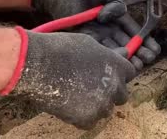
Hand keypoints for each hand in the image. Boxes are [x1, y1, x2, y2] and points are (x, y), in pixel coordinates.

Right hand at [7, 27, 135, 128]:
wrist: (36, 64)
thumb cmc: (61, 49)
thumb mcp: (89, 44)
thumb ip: (109, 54)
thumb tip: (123, 53)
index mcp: (117, 65)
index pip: (130, 73)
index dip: (119, 75)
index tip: (110, 75)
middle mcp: (114, 85)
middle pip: (122, 95)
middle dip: (111, 92)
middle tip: (94, 88)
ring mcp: (102, 103)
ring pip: (107, 110)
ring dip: (97, 105)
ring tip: (78, 95)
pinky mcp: (87, 118)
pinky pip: (90, 122)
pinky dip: (82, 117)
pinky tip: (70, 105)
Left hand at [29, 0, 160, 66]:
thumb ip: (117, 3)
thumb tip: (109, 18)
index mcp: (117, 17)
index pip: (134, 32)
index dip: (145, 41)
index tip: (155, 49)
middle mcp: (109, 29)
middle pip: (126, 44)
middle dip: (139, 53)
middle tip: (148, 60)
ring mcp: (96, 35)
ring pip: (114, 50)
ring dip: (126, 59)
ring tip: (137, 66)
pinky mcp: (82, 38)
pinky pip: (97, 49)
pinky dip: (108, 55)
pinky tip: (118, 61)